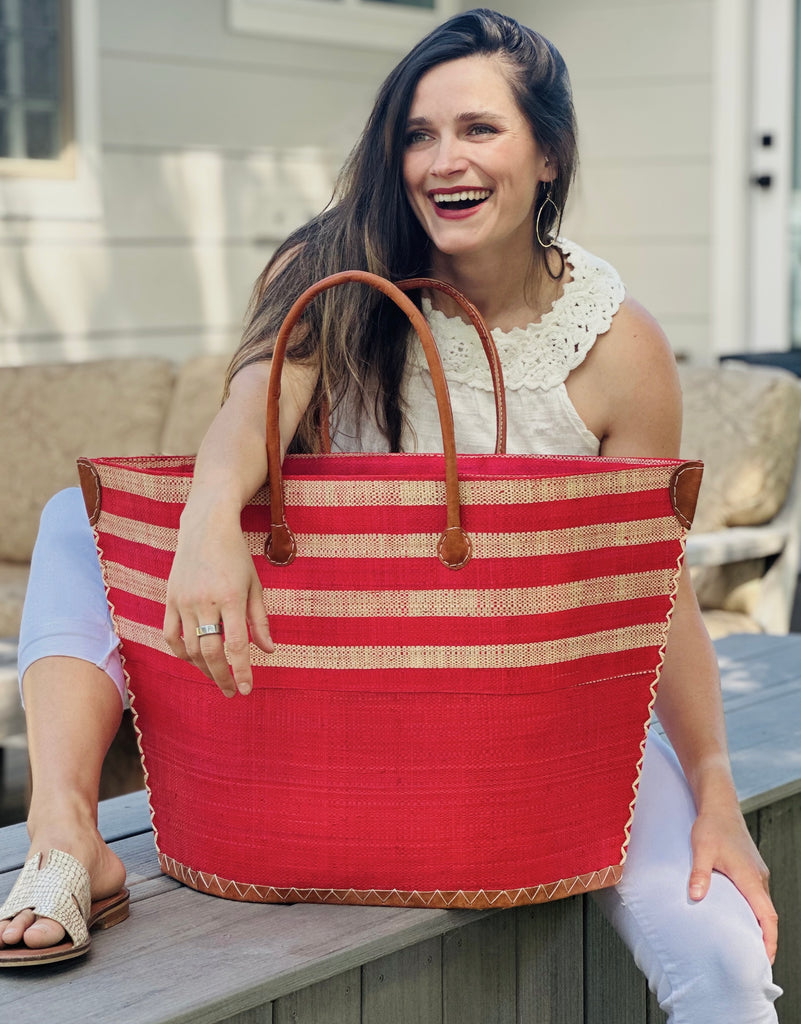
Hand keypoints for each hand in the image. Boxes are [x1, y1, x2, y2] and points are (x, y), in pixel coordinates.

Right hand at [163, 498, 273, 696]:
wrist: (206, 529)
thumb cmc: (237, 557)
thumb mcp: (255, 586)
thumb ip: (260, 620)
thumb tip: (268, 651)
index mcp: (231, 598)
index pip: (237, 646)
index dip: (242, 671)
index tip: (246, 690)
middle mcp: (205, 602)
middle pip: (211, 652)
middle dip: (223, 677)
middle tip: (231, 691)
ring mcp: (184, 601)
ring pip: (191, 648)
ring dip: (204, 668)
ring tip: (217, 677)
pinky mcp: (170, 599)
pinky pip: (171, 635)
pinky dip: (181, 653)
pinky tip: (194, 661)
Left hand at [689, 806, 777, 963]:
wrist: (719, 805)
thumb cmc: (711, 825)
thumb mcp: (702, 849)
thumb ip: (699, 873)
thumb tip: (695, 896)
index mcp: (750, 877)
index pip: (768, 917)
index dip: (769, 940)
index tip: (766, 960)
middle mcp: (758, 877)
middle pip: (768, 915)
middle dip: (765, 939)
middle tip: (754, 961)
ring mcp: (757, 873)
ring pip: (763, 905)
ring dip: (759, 925)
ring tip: (748, 945)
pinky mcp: (751, 868)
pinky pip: (757, 895)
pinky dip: (754, 911)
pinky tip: (741, 917)